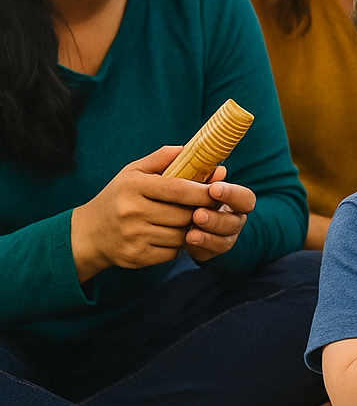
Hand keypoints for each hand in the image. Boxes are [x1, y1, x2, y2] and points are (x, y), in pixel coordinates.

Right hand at [70, 145, 242, 281]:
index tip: (218, 190)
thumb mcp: (133, 172)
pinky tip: (169, 236)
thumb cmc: (118, 197)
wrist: (89, 233)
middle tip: (206, 209)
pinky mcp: (136, 256)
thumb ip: (161, 158)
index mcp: (134, 187)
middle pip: (184, 214)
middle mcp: (132, 211)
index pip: (179, 189)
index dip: (203, 191)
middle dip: (200, 212)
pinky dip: (176, 245)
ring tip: (185, 221)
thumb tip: (190, 149)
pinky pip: (172, 252)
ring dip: (189, 229)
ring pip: (181, 234)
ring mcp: (134, 236)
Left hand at [183, 167, 254, 262]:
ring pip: (225, 239)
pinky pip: (210, 252)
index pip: (245, 198)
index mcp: (233, 200)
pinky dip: (200, 246)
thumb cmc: (183, 193)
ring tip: (190, 233)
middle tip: (198, 214)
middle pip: (235, 222)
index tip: (214, 188)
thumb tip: (218, 169)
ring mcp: (224, 237)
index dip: (232, 194)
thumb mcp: (189, 180)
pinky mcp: (210, 251)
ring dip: (208, 235)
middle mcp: (234, 219)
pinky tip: (187, 240)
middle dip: (217, 219)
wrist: (169, 218)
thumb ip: (201, 173)